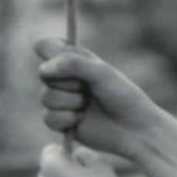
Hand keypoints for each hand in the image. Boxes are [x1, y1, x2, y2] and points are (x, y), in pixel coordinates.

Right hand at [36, 40, 165, 163]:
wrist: (133, 129)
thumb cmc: (123, 96)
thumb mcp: (101, 73)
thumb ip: (73, 64)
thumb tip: (43, 69)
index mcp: (74, 59)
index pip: (45, 46)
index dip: (49, 53)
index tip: (66, 61)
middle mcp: (64, 78)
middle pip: (43, 74)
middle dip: (69, 84)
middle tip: (89, 89)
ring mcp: (61, 100)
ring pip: (46, 97)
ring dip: (70, 103)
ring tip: (88, 106)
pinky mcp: (60, 121)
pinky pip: (48, 118)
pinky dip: (67, 119)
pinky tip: (82, 120)